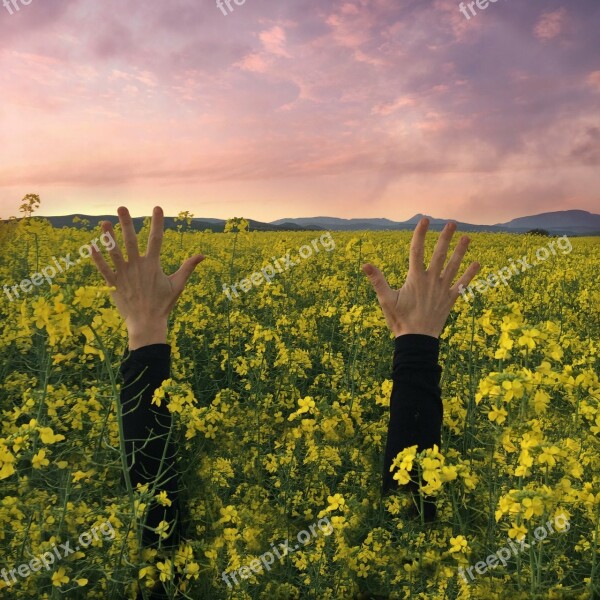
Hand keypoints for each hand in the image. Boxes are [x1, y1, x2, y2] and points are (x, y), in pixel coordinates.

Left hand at [91, 206, 204, 349]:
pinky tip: (91, 247)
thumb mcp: (178, 285)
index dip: (157, 222)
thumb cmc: (164, 304)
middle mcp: (137, 266)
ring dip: (108, 237)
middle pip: (130, 240)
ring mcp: (124, 275)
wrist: (147, 323)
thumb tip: (203, 255)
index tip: (157, 208)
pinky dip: (97, 259)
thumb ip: (188, 268)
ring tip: (104, 222)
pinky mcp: (114, 284)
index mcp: (153, 265)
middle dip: (126, 222)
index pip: (156, 239)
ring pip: (114, 252)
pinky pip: (104, 269)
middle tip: (122, 207)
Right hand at [362, 218, 479, 338]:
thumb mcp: (385, 300)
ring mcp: (442, 289)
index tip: (424, 220)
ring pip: (453, 266)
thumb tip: (365, 265)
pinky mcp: (450, 299)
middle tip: (452, 223)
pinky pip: (462, 284)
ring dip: (460, 252)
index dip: (420, 234)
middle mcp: (431, 280)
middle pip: (439, 254)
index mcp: (415, 278)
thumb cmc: (399, 320)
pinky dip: (470, 275)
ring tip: (467, 237)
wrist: (417, 340)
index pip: (417, 250)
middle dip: (445, 237)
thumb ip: (377, 280)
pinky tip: (477, 264)